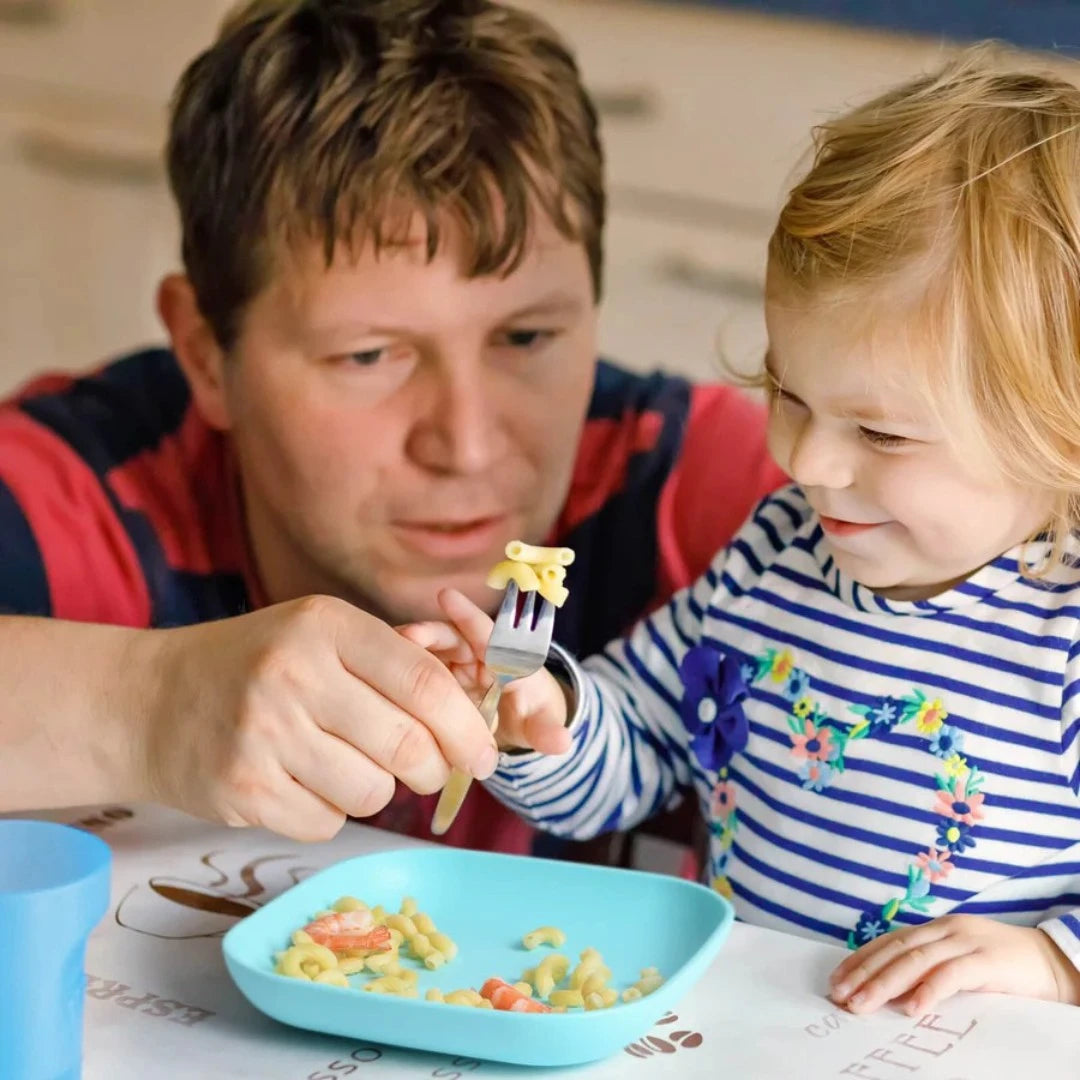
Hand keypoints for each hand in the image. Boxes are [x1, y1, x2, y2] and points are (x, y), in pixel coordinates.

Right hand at [132, 596, 499, 840]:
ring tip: (344, 764)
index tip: (485, 754)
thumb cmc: (258, 664)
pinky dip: (329, 811)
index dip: (467, 725)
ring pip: (373, 792)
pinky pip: (327, 823)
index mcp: (326, 626)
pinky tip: (300, 782)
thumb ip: (393, 664)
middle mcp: (295, 675)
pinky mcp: (242, 790)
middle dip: (433, 768)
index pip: (423, 681)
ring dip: (376, 789)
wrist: (150, 700)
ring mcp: (264, 735)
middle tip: (426, 769)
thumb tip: (475, 715)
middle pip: (407, 745)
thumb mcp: (321, 635)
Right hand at [397, 587, 572, 755]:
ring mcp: (447, 666)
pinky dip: (393, 672)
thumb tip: (562, 742)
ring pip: (424, 653)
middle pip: (448, 638)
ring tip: (384, 654)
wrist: (514, 721)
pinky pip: (409, 671)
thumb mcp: (538, 723)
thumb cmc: (530, 713)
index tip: (447, 596)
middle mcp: (472, 654)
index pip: (486, 633)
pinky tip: (371, 677)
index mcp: (503, 657)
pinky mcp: (427, 680)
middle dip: (428, 635)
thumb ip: (545, 730)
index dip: (468, 616)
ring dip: (406, 653)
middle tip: (406, 635)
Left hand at [829, 914, 1079, 1013]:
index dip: (860, 960)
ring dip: (884, 983)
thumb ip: (930, 969)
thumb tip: (890, 992)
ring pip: (915, 960)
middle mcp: (945, 930)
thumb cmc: (1005, 968)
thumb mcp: (961, 963)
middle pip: (895, 949)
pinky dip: (928, 991)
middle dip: (864, 973)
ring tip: (862, 1005)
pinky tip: (910, 1008)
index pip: (889, 942)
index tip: (836, 980)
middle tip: (840, 996)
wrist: (1056, 962)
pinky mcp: (987, 961)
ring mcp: (966, 943)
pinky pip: (951, 975)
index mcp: (936, 929)